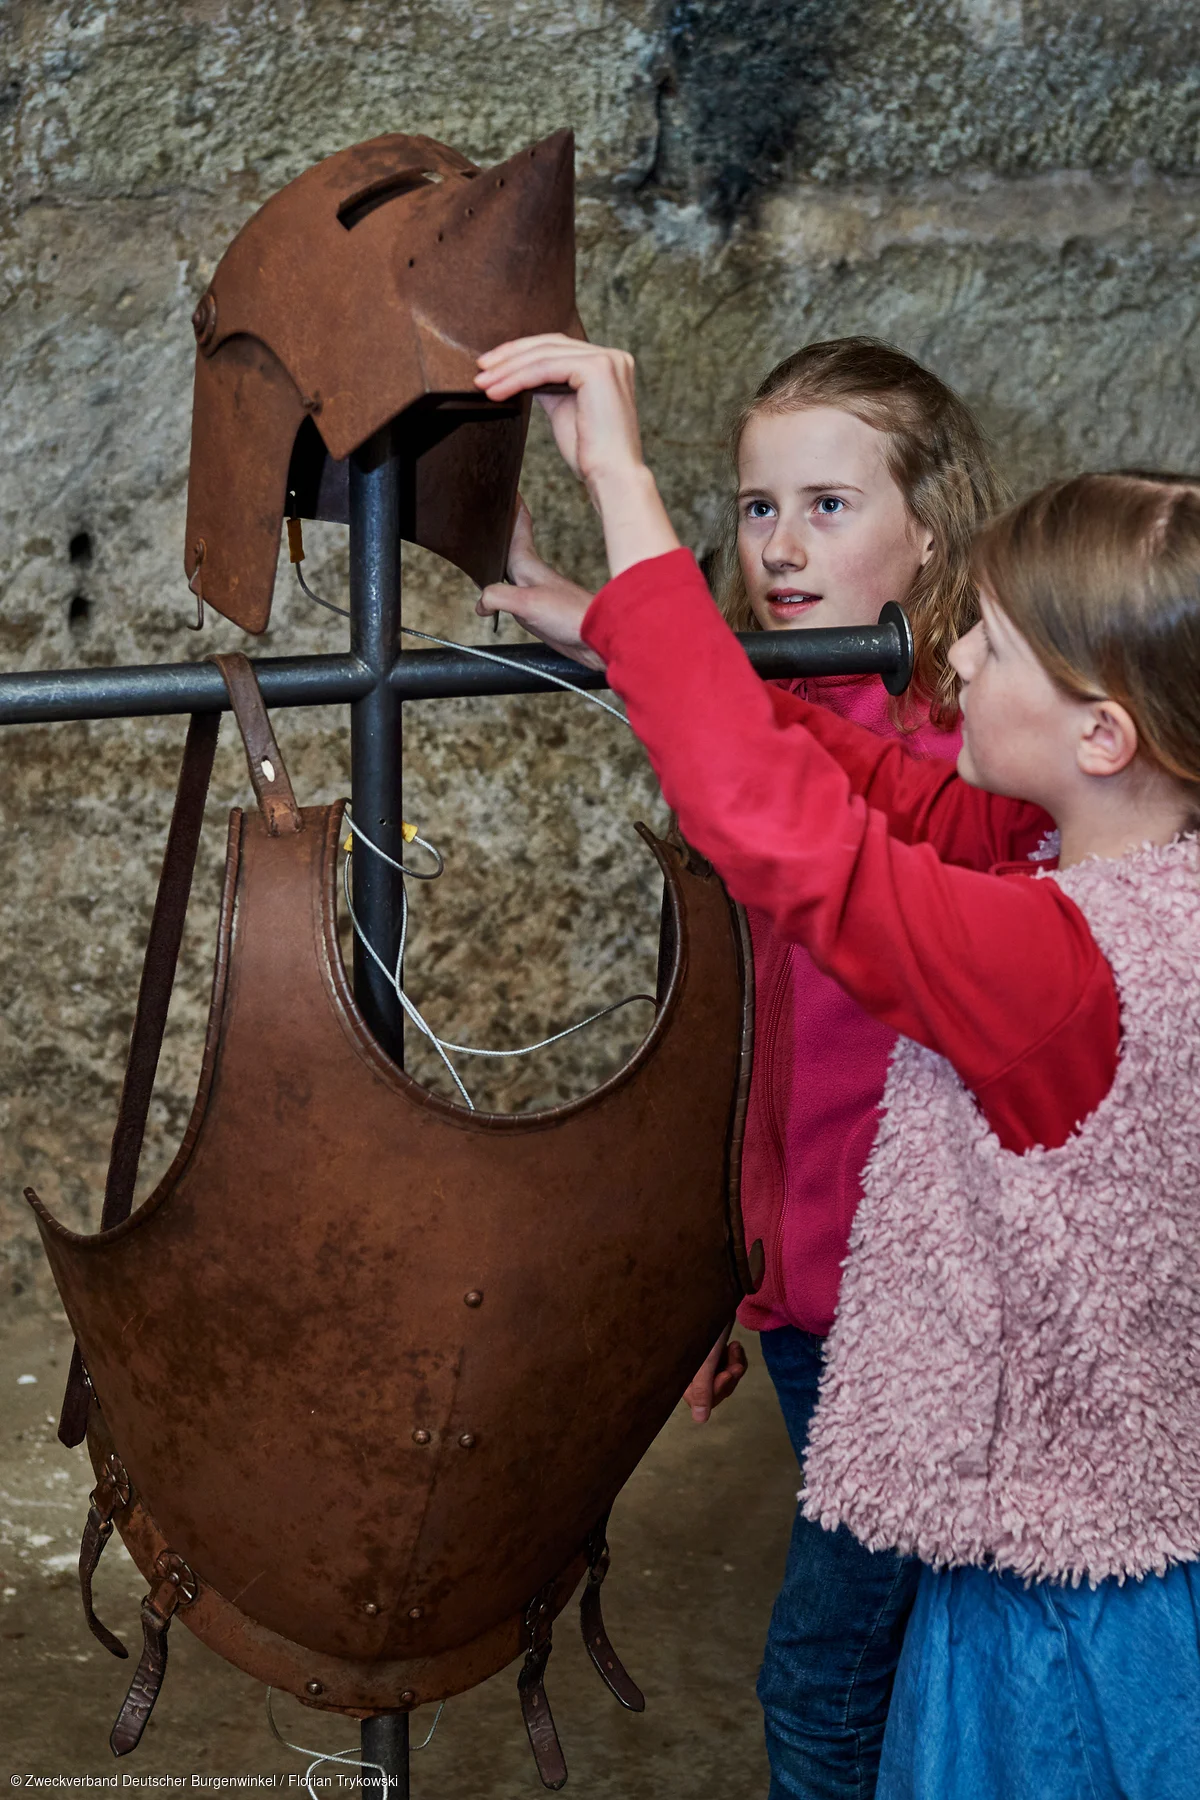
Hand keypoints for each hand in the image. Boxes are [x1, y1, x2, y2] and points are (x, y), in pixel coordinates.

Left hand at [475, 336, 678, 577]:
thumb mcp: (565, 410)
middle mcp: (613, 357)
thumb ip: (550, 386)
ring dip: (508, 369)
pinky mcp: (598, 369)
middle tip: (480, 371)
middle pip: (549, 345)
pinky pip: (546, 368)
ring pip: (544, 356)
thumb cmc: (590, 456)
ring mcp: (608, 360)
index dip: (521, 353)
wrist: (612, 479)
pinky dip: (518, 378)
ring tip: (482, 384)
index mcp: (608, 364)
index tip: (491, 367)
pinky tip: (497, 391)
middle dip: (510, 357)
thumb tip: (521, 372)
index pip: (557, 348)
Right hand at [476, 498, 602, 668]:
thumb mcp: (527, 603)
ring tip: (493, 549)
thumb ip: (498, 596)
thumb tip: (482, 601)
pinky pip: (511, 595)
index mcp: (528, 565)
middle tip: (497, 511)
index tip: (509, 490)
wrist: (595, 638)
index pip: (519, 528)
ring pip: (511, 570)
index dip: (513, 508)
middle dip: (504, 529)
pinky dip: (500, 592)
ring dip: (501, 559)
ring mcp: (533, 592)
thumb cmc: (571, 616)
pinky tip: (495, 600)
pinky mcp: (535, 611)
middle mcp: (530, 575)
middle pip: (512, 545)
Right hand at [683, 1326, 748, 1423]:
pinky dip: (735, 1359)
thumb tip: (700, 1421)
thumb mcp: (706, 1356)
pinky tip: (735, 1345)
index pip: (697, 1399)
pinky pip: (728, 1366)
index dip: (715, 1391)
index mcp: (680, 1370)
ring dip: (734, 1367)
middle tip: (734, 1363)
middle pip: (713, 1391)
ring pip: (723, 1379)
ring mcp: (701, 1359)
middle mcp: (688, 1367)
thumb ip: (703, 1388)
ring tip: (735, 1347)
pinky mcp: (712, 1350)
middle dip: (728, 1379)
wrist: (716, 1287)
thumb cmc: (705, 1321)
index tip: (726, 1373)